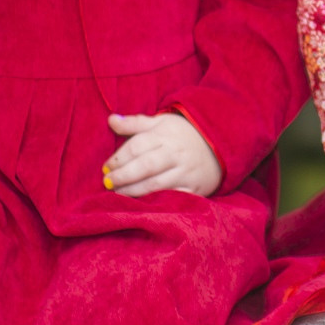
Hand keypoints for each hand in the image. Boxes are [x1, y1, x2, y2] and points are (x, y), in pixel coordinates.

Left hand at [103, 112, 222, 196]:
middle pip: (145, 166)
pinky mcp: (194, 188)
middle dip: (123, 176)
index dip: (119, 158)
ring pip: (156, 184)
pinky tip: (141, 204)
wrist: (219, 145)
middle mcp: (175, 153)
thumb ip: (135, 123)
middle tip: (107, 182)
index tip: (106, 167)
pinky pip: (172, 196)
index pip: (137, 146)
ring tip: (118, 193)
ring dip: (134, 190)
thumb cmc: (183, 134)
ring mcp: (186, 172)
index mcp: (165, 135)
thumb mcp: (161, 123)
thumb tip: (111, 120)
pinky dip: (156, 201)